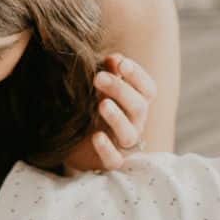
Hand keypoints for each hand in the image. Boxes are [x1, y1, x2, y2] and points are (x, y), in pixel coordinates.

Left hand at [72, 53, 157, 171]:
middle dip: (120, 90)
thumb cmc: (90, 107)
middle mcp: (134, 123)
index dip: (137, 76)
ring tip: (102, 104)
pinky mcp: (109, 161)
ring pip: (129, 133)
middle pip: (139, 107)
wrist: (71, 141)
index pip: (148, 89)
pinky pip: (114, 159)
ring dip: (117, 117)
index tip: (121, 63)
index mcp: (135, 103)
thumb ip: (108, 73)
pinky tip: (96, 136)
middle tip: (98, 78)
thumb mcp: (97, 89)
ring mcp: (122, 143)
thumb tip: (114, 58)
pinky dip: (107, 149)